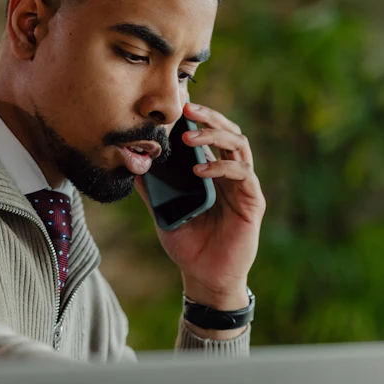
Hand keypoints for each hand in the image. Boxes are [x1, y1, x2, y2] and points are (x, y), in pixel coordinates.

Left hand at [135, 102, 265, 313]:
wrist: (204, 277)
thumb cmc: (187, 245)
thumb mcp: (162, 211)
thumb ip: (151, 188)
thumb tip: (131, 164)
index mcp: (213, 173)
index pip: (212, 135)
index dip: (200, 118)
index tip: (180, 106)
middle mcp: (231, 175)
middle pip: (229, 132)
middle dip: (210, 117)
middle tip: (188, 109)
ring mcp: (244, 186)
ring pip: (239, 145)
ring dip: (214, 136)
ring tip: (189, 136)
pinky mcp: (252, 201)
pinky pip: (242, 174)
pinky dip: (221, 166)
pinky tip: (200, 169)